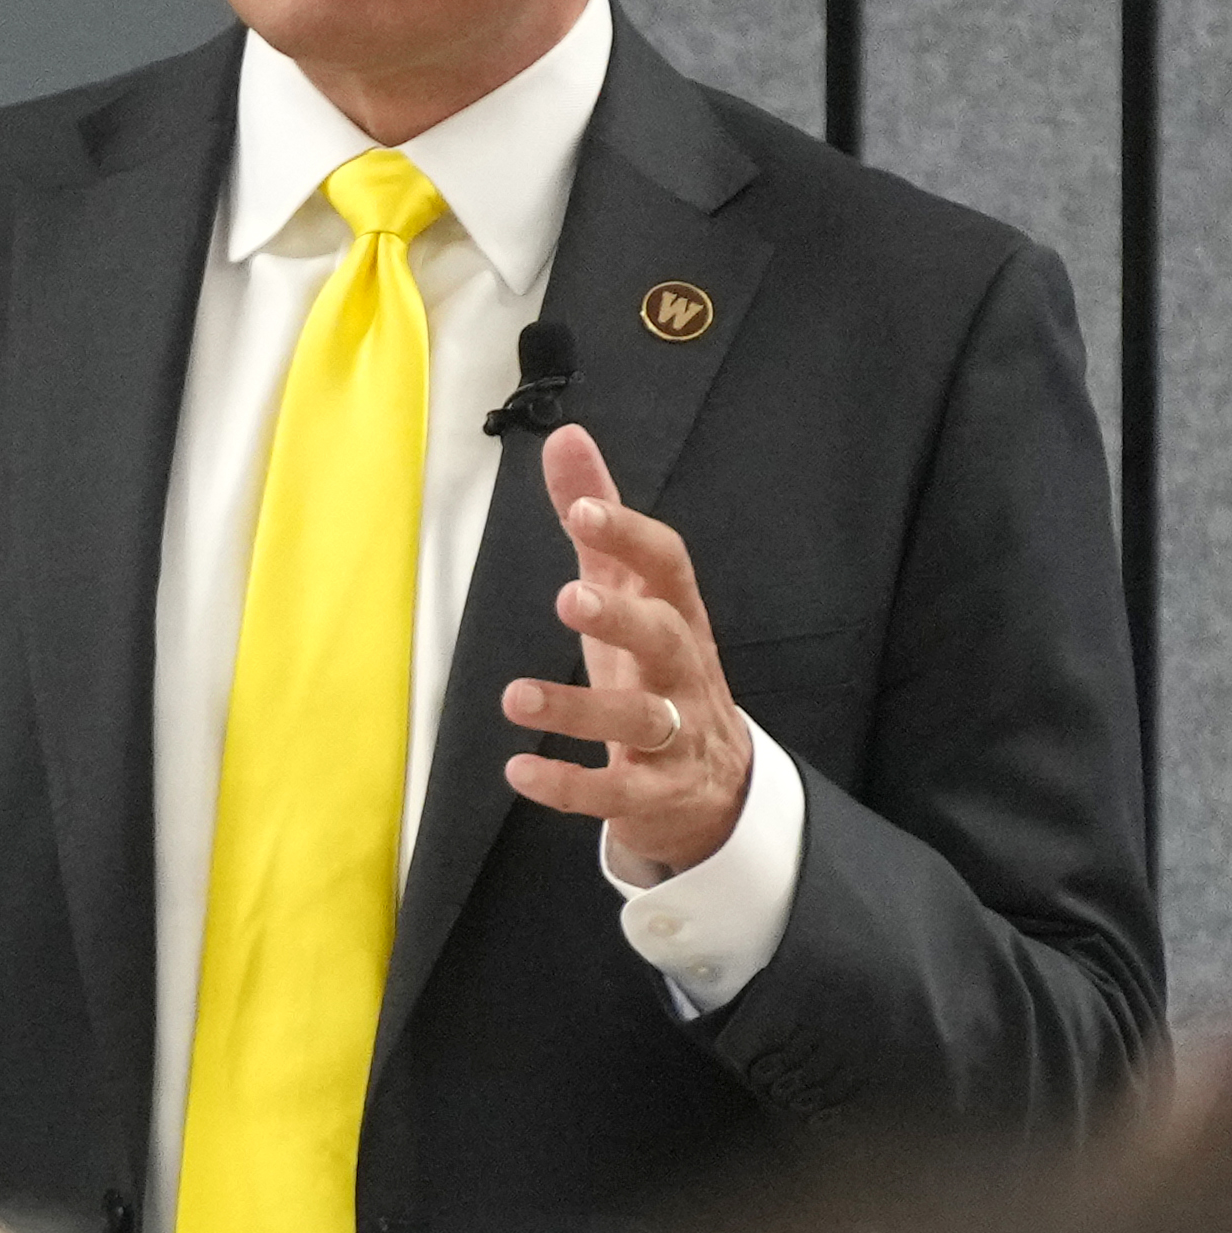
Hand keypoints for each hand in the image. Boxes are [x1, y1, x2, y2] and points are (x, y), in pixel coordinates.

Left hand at [491, 426, 757, 878]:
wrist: (716, 788)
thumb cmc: (658, 673)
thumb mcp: (628, 594)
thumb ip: (596, 518)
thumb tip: (567, 435)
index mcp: (677, 615)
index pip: (668, 565)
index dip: (630, 537)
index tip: (585, 511)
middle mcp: (683, 672)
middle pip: (666, 638)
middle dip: (621, 619)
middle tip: (567, 599)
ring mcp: (674, 737)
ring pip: (639, 720)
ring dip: (578, 709)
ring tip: (515, 697)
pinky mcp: (653, 797)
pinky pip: (614, 794)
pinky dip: (568, 785)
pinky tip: (519, 770)